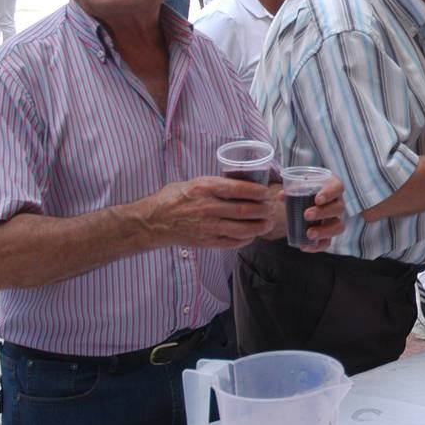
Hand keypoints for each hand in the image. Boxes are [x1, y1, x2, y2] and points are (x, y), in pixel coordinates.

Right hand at [139, 176, 273, 248]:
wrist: (153, 222)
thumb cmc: (174, 198)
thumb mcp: (195, 183)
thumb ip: (216, 185)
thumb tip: (242, 184)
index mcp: (205, 188)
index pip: (239, 189)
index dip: (257, 192)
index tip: (267, 192)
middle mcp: (208, 207)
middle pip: (245, 210)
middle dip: (263, 210)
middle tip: (271, 208)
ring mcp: (208, 226)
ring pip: (242, 228)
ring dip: (259, 226)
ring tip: (268, 223)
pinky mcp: (206, 242)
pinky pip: (232, 242)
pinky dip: (246, 239)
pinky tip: (252, 235)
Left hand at [290, 177, 347, 252]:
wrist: (306, 198)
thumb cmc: (306, 187)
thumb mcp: (300, 184)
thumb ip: (291, 188)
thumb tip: (281, 195)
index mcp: (332, 187)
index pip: (337, 188)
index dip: (329, 194)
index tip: (317, 199)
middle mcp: (337, 203)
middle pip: (338, 208)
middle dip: (323, 213)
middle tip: (307, 215)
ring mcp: (334, 219)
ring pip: (338, 226)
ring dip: (324, 231)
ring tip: (309, 234)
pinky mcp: (328, 233)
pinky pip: (328, 242)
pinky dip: (317, 246)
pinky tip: (304, 246)